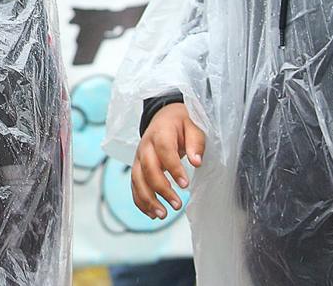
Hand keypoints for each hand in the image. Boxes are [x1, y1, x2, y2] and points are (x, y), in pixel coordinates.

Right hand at [131, 102, 204, 219]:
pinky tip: (152, 214)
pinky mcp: (137, 168)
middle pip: (147, 168)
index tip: (185, 184)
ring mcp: (138, 158)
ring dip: (148, 199)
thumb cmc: (181, 123)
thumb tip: (197, 161)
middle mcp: (145, 146)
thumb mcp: (193, 125)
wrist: (164, 117)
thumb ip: (196, 142)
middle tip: (177, 204)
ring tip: (163, 215)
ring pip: (137, 180)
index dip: (173, 168)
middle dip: (161, 189)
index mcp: (160, 132)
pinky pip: (134, 186)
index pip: (164, 150)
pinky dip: (141, 201)